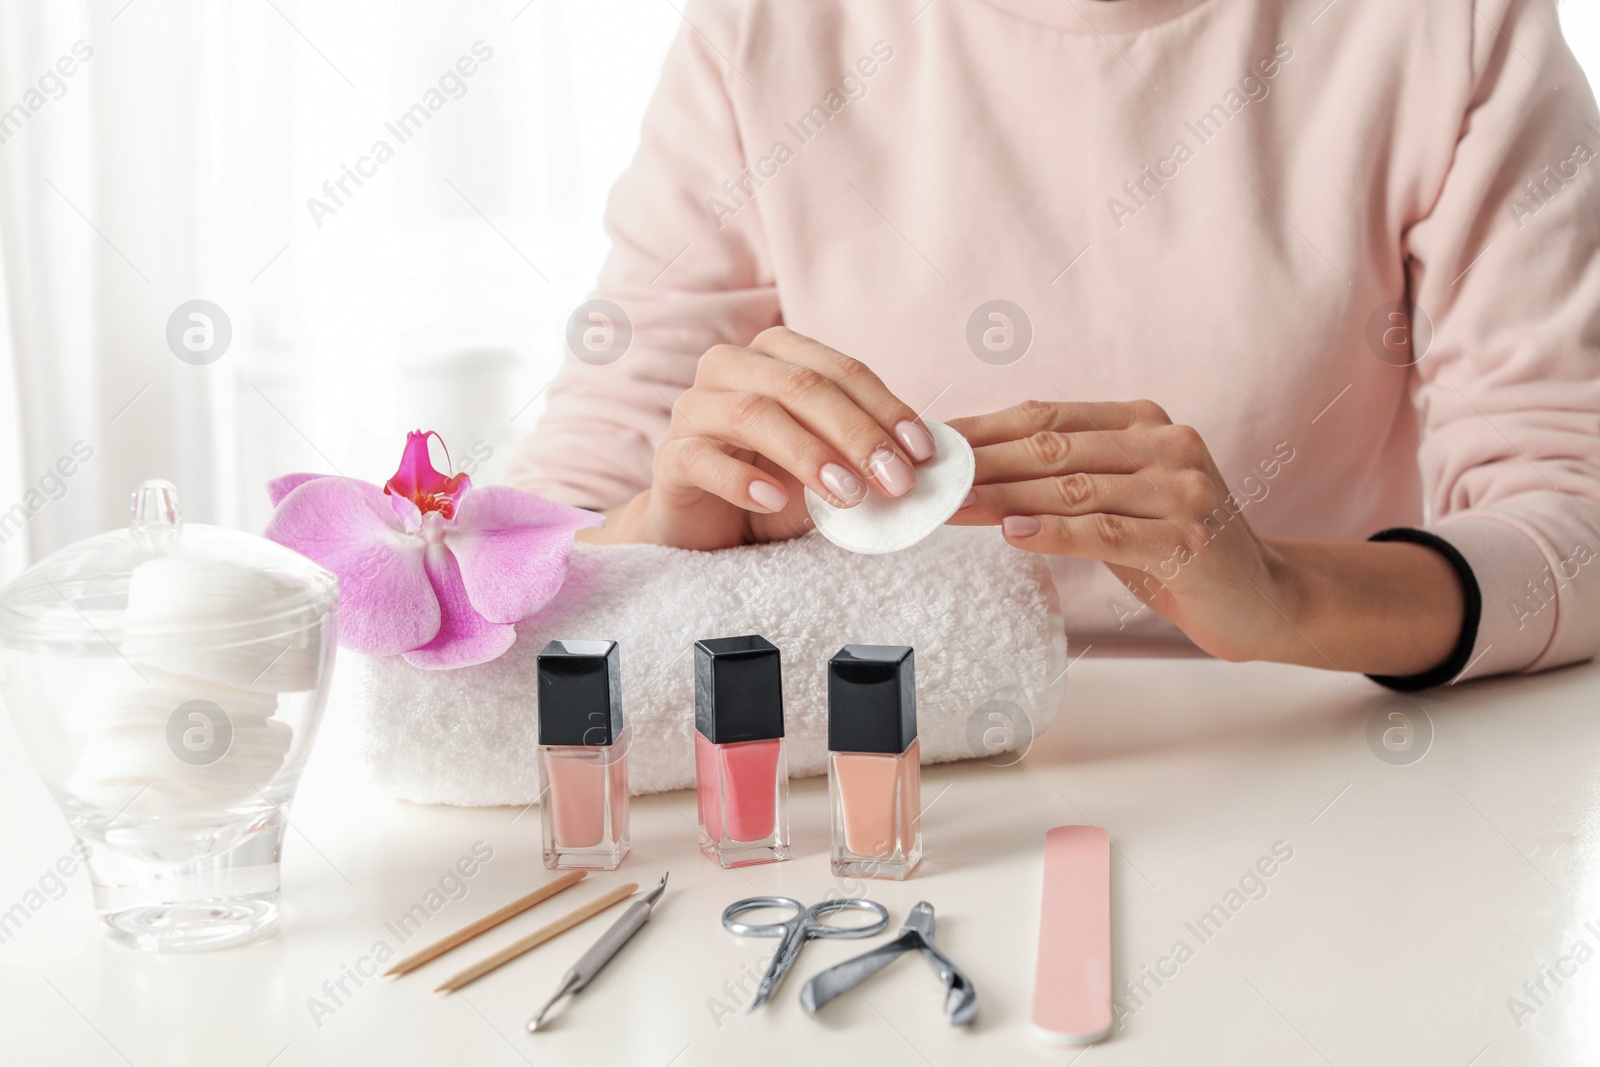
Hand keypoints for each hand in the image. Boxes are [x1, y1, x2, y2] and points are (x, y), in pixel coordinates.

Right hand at [589, 326, 935, 550]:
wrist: (707, 529)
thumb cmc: (774, 486)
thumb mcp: (830, 467)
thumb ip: (867, 457)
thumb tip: (927, 465)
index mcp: (776, 355)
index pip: (841, 370)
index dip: (887, 407)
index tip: (923, 452)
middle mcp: (731, 367)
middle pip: (800, 385)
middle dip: (856, 432)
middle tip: (895, 480)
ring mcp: (694, 408)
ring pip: (753, 412)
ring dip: (808, 453)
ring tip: (849, 494)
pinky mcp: (670, 456)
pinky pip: (703, 458)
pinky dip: (742, 479)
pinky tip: (774, 502)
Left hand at [945, 399, 1463, 673]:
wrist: (1262, 597)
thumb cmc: (1176, 548)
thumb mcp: (1122, 499)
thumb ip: (1067, 476)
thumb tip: (976, 468)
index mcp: (1143, 422)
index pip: (1048, 419)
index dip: (985, 429)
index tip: (932, 443)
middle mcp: (1165, 444)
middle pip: (1052, 450)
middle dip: (981, 464)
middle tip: (926, 477)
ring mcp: (1180, 490)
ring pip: (1071, 489)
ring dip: (1002, 498)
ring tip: (951, 506)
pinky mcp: (1185, 539)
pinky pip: (1105, 532)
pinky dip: (1054, 533)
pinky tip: (1012, 533)